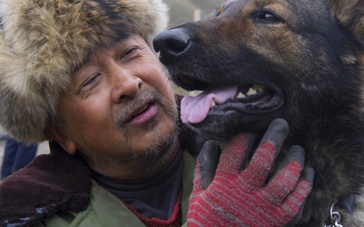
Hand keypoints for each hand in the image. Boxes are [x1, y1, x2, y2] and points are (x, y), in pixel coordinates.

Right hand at [187, 118, 314, 226]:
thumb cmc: (207, 221)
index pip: (237, 149)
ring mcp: (264, 206)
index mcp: (224, 182)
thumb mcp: (199, 194)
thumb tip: (211, 144)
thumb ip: (205, 168)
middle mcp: (246, 191)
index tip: (251, 129)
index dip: (245, 135)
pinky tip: (307, 174)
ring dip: (294, 160)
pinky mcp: (277, 220)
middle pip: (264, 157)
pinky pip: (296, 201)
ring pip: (286, 178)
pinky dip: (305, 185)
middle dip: (274, 136)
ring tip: (298, 149)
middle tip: (282, 124)